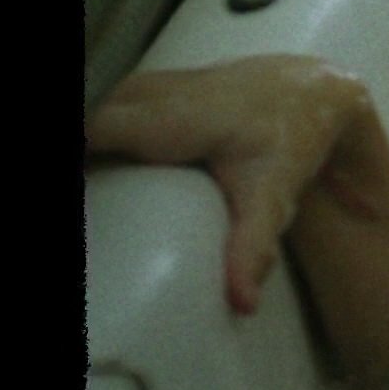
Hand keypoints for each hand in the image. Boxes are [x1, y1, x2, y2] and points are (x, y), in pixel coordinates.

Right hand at [86, 56, 379, 313]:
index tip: (81, 207)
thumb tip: (242, 304)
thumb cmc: (290, 142)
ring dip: (86, 144)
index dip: (75, 161)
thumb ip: (252, 248)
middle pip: (85, 122)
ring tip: (90, 186)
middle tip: (86, 209)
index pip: (90, 135)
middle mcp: (151, 95)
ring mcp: (146, 85)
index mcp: (168, 121)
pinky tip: (95, 167)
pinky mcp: (147, 87)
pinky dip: (92, 134)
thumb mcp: (273, 198)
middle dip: (80, 157)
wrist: (312, 90)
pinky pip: (102, 106)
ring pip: (92, 108)